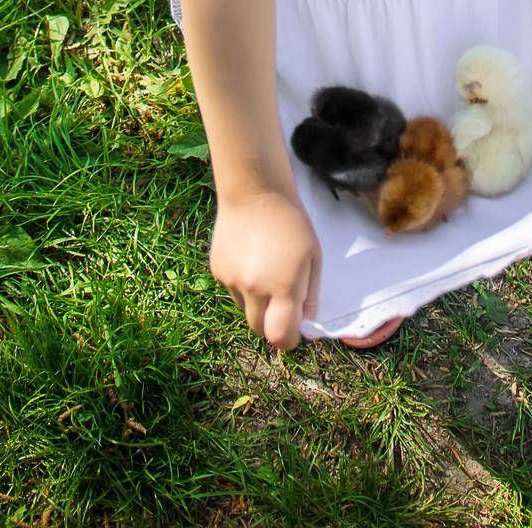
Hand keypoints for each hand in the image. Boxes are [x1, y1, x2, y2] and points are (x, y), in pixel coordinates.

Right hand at [210, 189, 321, 350]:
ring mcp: (232, 281)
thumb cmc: (292, 222)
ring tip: (265, 271)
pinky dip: (242, 285)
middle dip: (272, 325)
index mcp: (283, 286)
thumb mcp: (313, 256)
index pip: (281, 337)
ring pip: (245, 310)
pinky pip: (232, 291)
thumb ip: (310, 294)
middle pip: (260, 331)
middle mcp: (254, 288)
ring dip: (256, 303)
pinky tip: (249, 258)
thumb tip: (304, 322)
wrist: (254, 191)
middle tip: (281, 303)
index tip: (294, 331)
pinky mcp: (217, 271)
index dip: (289, 340)